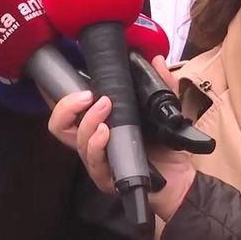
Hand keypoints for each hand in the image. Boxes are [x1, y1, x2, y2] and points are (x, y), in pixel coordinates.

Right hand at [47, 58, 197, 220]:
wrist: (182, 179)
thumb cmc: (166, 146)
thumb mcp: (164, 110)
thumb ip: (161, 84)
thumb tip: (156, 59)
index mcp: (98, 125)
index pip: (68, 111)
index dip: (58, 96)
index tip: (68, 77)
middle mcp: (92, 142)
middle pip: (59, 127)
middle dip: (66, 106)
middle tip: (86, 95)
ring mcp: (98, 161)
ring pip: (77, 140)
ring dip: (89, 120)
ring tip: (104, 106)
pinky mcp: (107, 178)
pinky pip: (94, 161)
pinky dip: (97, 144)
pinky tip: (105, 132)